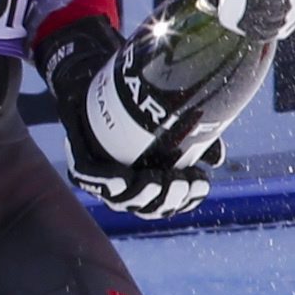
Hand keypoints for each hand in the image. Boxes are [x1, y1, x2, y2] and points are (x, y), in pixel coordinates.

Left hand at [40, 19, 214, 219]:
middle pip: (149, 208)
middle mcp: (127, 191)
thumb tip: (216, 159)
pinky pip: (89, 179)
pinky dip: (105, 181)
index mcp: (152, 185)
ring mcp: (102, 183)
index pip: (173, 203)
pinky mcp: (79, 168)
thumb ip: (194, 140)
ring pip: (121, 201)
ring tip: (156, 179)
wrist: (99, 86)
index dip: (188, 200)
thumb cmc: (142, 110)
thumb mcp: (173, 123)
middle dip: (167, 199)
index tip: (201, 180)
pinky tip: (123, 177)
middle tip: (180, 180)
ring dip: (141, 195)